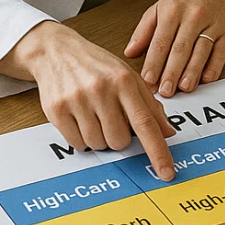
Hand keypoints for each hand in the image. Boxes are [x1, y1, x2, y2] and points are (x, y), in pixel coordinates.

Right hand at [12, 21, 176, 180]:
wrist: (56, 52)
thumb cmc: (96, 65)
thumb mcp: (128, 77)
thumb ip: (149, 105)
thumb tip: (167, 132)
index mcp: (124, 81)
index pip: (145, 123)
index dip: (157, 151)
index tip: (167, 172)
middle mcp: (101, 90)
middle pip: (119, 141)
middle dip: (119, 137)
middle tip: (111, 118)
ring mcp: (77, 100)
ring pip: (98, 144)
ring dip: (99, 137)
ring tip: (93, 115)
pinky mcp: (57, 111)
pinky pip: (77, 144)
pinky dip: (81, 138)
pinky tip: (79, 118)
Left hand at [125, 0, 224, 98]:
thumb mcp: (160, 7)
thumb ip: (143, 31)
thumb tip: (129, 53)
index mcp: (172, 10)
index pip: (160, 41)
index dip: (153, 63)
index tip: (147, 81)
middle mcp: (193, 16)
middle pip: (180, 49)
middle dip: (171, 72)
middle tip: (164, 91)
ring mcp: (213, 24)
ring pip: (201, 51)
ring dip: (192, 72)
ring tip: (183, 87)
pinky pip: (221, 52)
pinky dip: (214, 67)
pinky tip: (206, 79)